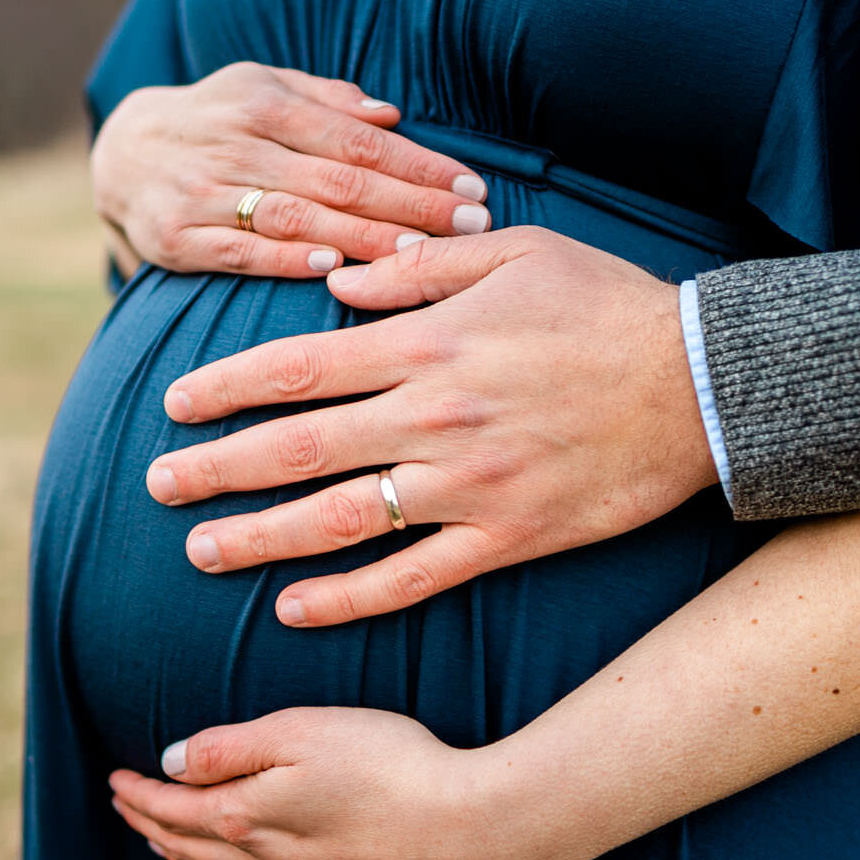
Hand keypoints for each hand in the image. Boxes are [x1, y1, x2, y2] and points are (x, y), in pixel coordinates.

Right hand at [91, 62, 490, 278]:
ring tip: (421, 257)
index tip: (472, 189)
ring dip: (363, 240)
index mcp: (264, 103)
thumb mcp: (260, 86)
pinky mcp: (177, 238)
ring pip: (297, 218)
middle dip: (410, 206)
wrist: (118, 152)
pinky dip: (286, 262)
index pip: (356, 138)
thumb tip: (393, 112)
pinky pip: (240, 253)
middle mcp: (235, 144)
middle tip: (469, 228)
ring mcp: (203, 192)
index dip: (417, 165)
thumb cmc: (213, 120)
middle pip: (338, 180)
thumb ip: (326, 99)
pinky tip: (334, 272)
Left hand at [107, 708, 555, 859]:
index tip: (113, 779)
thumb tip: (170, 763)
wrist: (470, 830)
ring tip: (163, 846)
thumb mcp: (301, 731)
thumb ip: (229, 747)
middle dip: (150, 826)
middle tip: (126, 809)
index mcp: (246, 818)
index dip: (137, 794)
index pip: (170, 808)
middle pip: (188, 850)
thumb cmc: (389, 766)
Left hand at [143, 228, 721, 625]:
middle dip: (218, 469)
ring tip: (201, 552)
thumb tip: (338, 285)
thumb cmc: (607, 304)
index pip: (299, 368)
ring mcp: (470, 485)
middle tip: (156, 486)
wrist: (703, 383)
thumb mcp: (514, 253)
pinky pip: (413, 577)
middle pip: (299, 448)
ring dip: (261, 538)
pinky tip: (295, 606)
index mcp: (429, 343)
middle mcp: (436, 417)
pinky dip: (350, 596)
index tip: (174, 406)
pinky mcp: (508, 537)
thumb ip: (419, 269)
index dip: (227, 389)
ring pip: (341, 521)